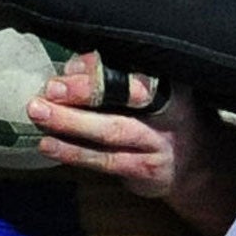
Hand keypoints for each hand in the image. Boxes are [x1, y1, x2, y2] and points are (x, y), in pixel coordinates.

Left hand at [29, 52, 235, 235]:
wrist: (195, 164)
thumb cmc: (160, 116)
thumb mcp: (148, 90)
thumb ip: (112, 76)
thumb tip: (72, 66)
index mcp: (168, 82)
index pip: (136, 69)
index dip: (103, 67)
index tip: (72, 65)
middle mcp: (168, 111)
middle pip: (126, 98)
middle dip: (86, 91)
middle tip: (51, 88)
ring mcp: (158, 143)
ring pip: (112, 131)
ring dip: (72, 122)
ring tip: (39, 112)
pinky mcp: (145, 170)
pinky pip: (105, 161)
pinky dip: (74, 152)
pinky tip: (48, 144)